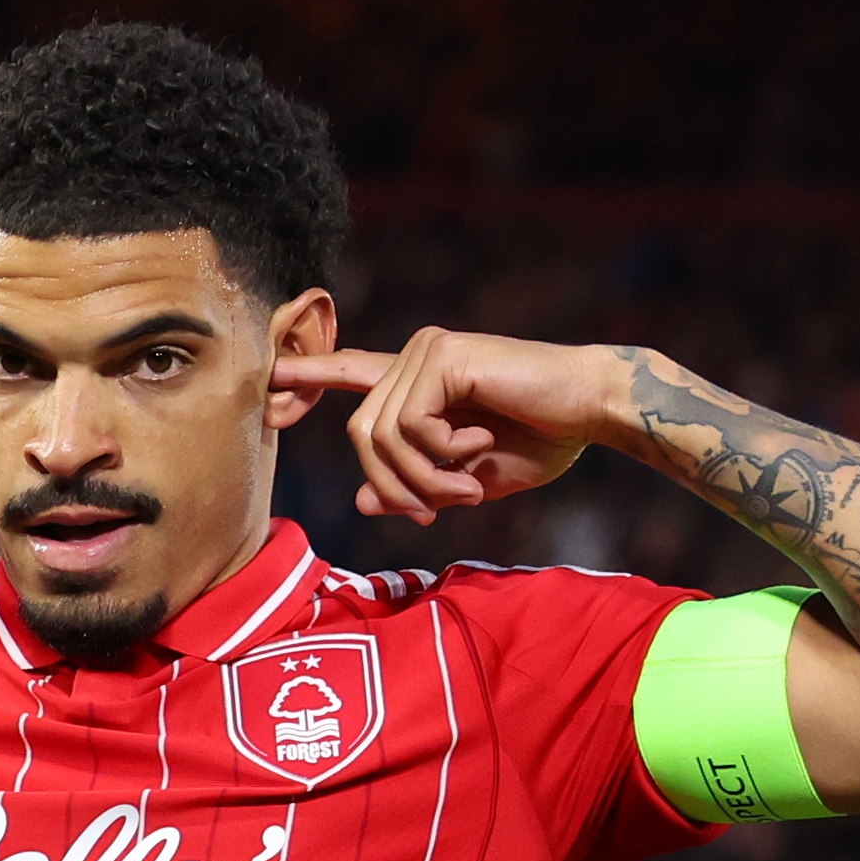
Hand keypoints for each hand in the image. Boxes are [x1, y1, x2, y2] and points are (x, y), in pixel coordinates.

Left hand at [272, 330, 612, 523]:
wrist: (591, 414)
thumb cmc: (540, 442)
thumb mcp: (466, 480)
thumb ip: (415, 487)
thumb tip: (361, 499)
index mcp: (419, 381)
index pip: (350, 373)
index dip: (308, 375)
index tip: (268, 380)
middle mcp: (415, 357)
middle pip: (360, 435)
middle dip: (396, 486)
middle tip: (437, 509)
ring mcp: (425, 351)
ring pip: (378, 435)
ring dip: (422, 477)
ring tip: (468, 483)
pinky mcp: (441, 356)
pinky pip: (407, 425)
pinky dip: (440, 454)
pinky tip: (479, 445)